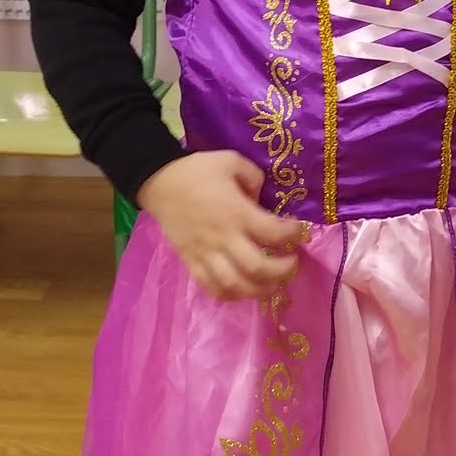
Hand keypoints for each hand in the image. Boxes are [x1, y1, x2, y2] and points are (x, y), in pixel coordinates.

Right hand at [135, 150, 304, 301]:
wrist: (158, 181)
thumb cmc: (196, 170)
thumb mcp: (231, 160)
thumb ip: (254, 177)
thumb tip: (261, 197)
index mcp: (237, 212)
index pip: (273, 232)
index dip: (292, 234)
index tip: (297, 230)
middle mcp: (224, 238)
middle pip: (258, 267)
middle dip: (282, 271)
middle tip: (291, 264)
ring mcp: (206, 253)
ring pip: (235, 284)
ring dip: (259, 289)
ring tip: (272, 284)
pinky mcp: (191, 261)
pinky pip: (211, 287)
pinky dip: (230, 295)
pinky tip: (242, 290)